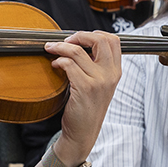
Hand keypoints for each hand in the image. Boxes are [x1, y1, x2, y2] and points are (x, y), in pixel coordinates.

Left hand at [43, 31, 121, 166]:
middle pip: (99, 40)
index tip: (79, 38)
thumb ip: (95, 65)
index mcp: (116, 71)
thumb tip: (78, 43)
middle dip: (78, 35)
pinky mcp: (84, 88)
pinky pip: (68, 64)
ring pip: (77, 51)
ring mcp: (99, 81)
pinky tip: (55, 65)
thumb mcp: (99, 84)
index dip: (94, 34)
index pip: (113, 40)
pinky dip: (58, 61)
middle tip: (65, 41)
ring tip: (52, 50)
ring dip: (60, 47)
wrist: (83, 132)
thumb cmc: (87, 107)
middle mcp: (110, 75)